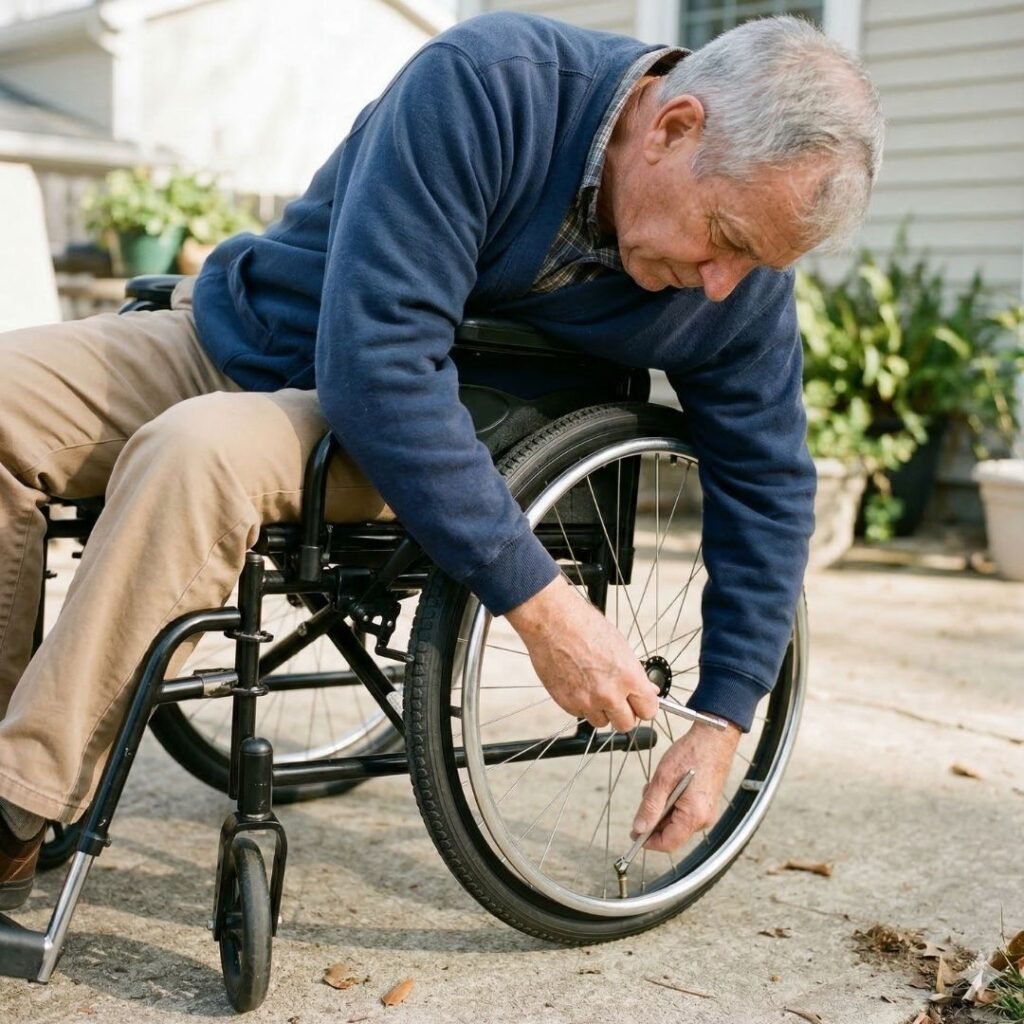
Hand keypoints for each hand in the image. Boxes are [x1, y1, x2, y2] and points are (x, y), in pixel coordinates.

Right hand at [504, 576, 659, 731]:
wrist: (552, 622)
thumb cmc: (584, 626)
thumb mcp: (620, 646)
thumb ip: (635, 674)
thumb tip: (648, 690)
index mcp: (629, 677)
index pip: (649, 711)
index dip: (644, 706)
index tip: (640, 702)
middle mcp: (610, 694)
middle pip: (626, 724)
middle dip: (624, 713)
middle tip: (618, 699)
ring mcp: (587, 701)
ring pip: (602, 722)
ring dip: (601, 710)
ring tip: (593, 687)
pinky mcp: (567, 704)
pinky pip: (580, 714)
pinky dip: (581, 704)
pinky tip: (578, 683)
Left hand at [631, 717, 741, 852]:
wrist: (715, 737)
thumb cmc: (692, 753)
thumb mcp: (663, 778)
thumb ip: (650, 806)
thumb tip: (639, 828)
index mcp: (694, 816)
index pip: (668, 843)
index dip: (648, 842)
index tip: (634, 833)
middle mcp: (704, 819)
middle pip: (672, 833)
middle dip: (654, 819)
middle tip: (647, 796)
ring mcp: (707, 812)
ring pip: (677, 822)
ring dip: (662, 808)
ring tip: (659, 784)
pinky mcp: (707, 804)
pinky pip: (685, 812)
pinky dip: (672, 802)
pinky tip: (669, 784)